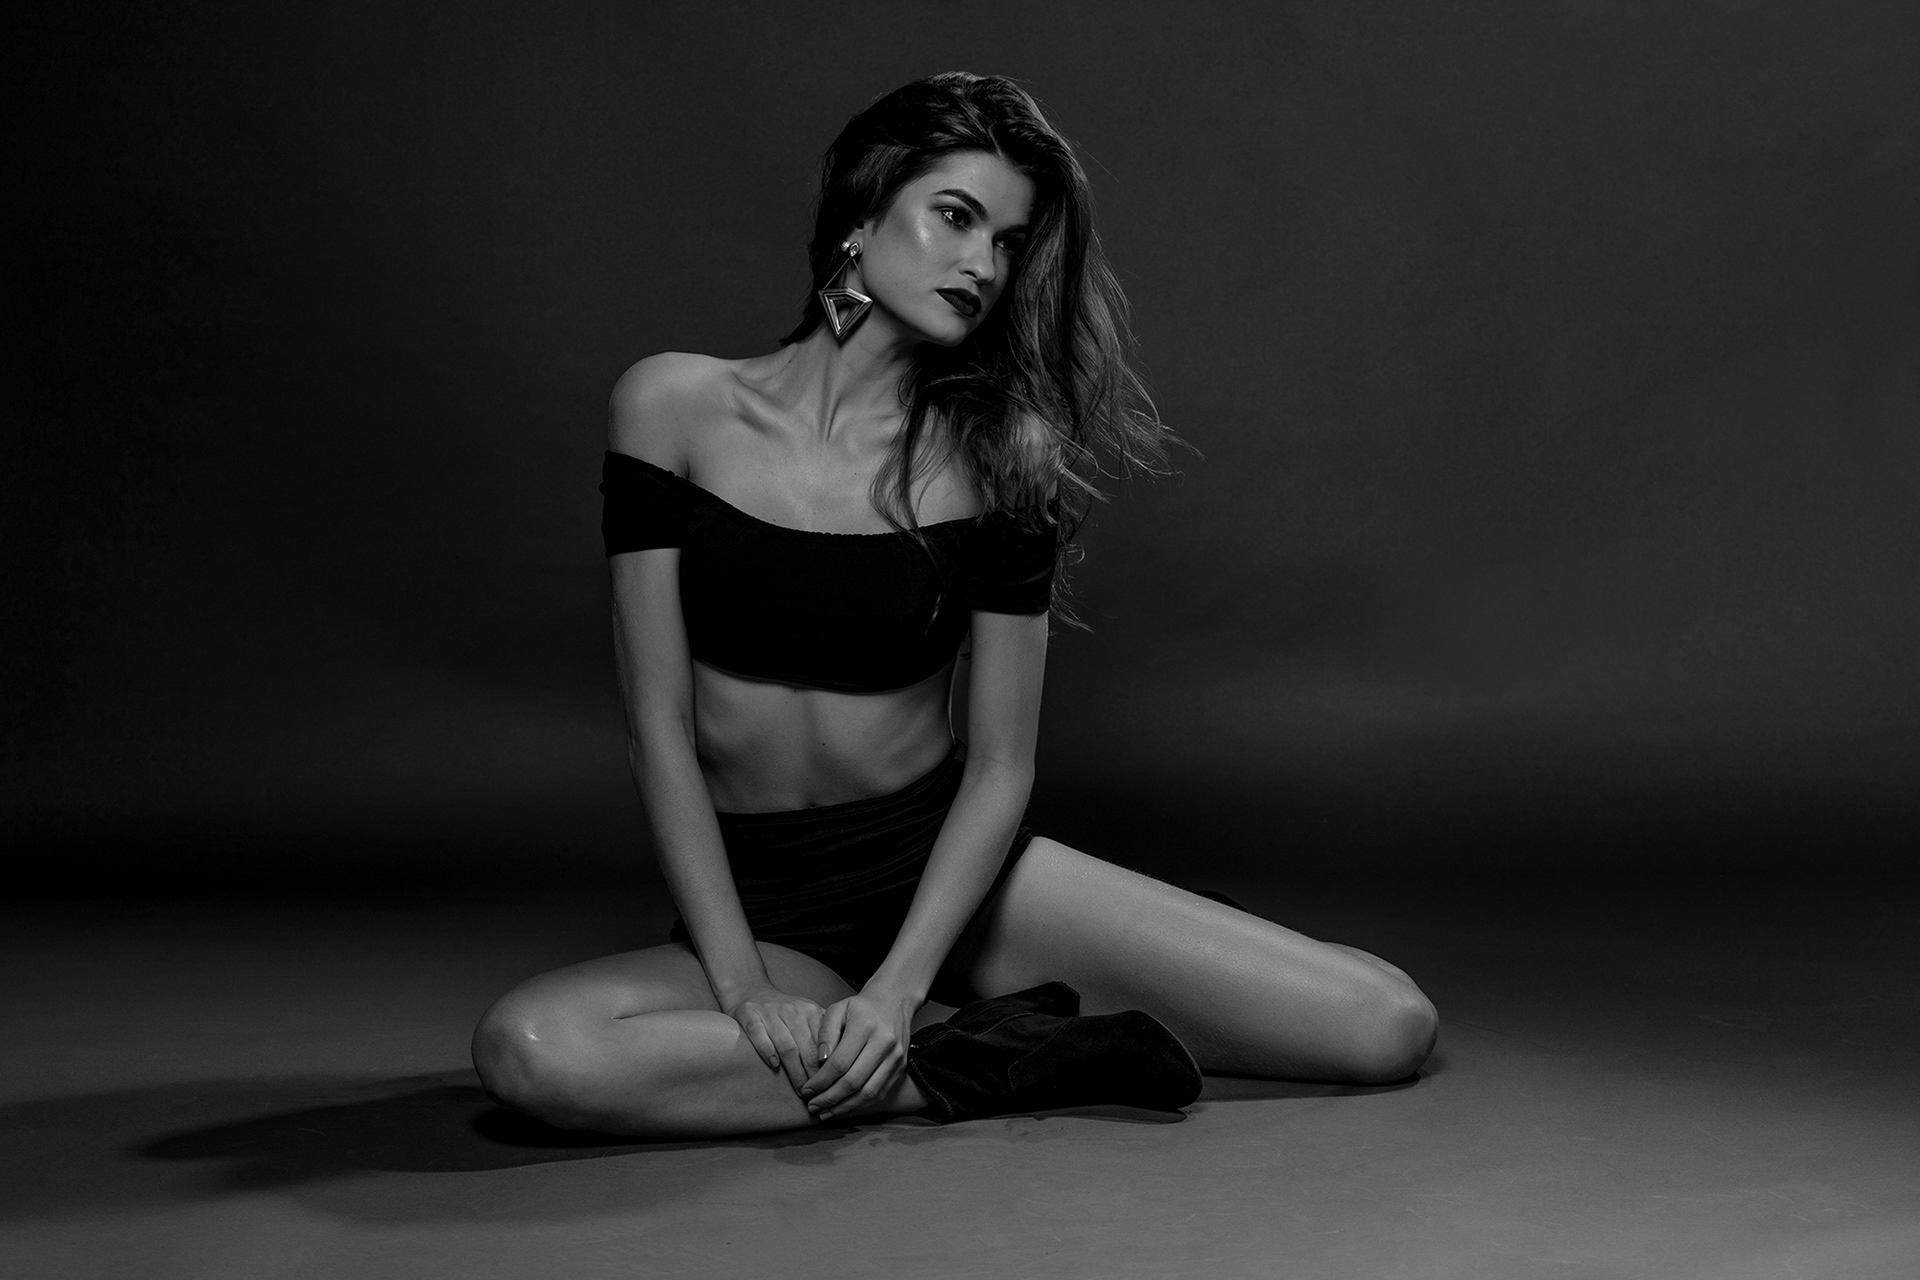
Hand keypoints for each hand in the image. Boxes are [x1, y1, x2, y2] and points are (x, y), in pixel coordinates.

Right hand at [725, 986, 825, 1094]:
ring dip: (795, 1070)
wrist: (752, 990)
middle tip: (816, 1093)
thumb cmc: (784, 1012)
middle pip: (806, 1047)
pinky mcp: (749, 1014)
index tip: (830, 1085)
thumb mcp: (807, 1015)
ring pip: (786, 1045)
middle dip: (813, 1074)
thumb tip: (845, 1059)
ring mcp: (770, 1011)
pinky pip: (759, 1034)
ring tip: (800, 1089)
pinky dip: (767, 1051)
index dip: (827, 1067)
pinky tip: (774, 1065)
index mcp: (810, 1010)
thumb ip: (823, 1032)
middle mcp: (791, 1010)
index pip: (822, 1043)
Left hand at [801, 986, 917, 1121]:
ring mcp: (895, 1058)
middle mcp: (884, 1043)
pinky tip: (844, 1107)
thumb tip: (819, 1062)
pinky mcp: (901, 1068)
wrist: (894, 1001)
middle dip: (829, 1098)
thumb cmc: (861, 1007)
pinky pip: (879, 1093)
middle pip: (853, 1081)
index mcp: (865, 1026)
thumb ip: (825, 1034)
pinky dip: (860, 1104)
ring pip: (868, 1093)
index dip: (820, 1081)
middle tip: (813, 1106)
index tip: (806, 1090)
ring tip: (825, 1113)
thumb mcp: (838, 1009)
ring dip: (844, 1107)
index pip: (839, 1063)